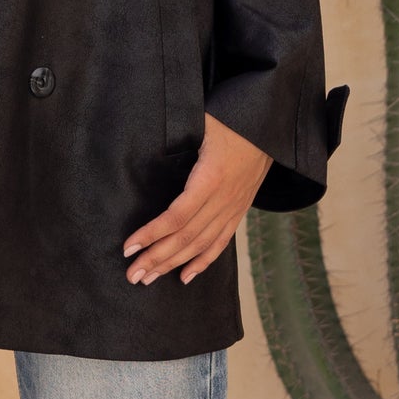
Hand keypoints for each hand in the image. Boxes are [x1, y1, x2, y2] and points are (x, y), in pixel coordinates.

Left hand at [123, 113, 273, 286]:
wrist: (269, 128)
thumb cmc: (230, 120)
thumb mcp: (201, 122)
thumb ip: (174, 132)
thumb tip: (141, 135)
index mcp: (211, 178)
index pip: (177, 216)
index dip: (152, 234)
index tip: (129, 247)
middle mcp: (223, 199)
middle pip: (186, 237)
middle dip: (157, 258)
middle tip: (132, 274)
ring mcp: (233, 208)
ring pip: (201, 244)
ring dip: (173, 264)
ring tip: (148, 278)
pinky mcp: (239, 211)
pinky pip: (221, 242)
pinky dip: (203, 262)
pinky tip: (185, 277)